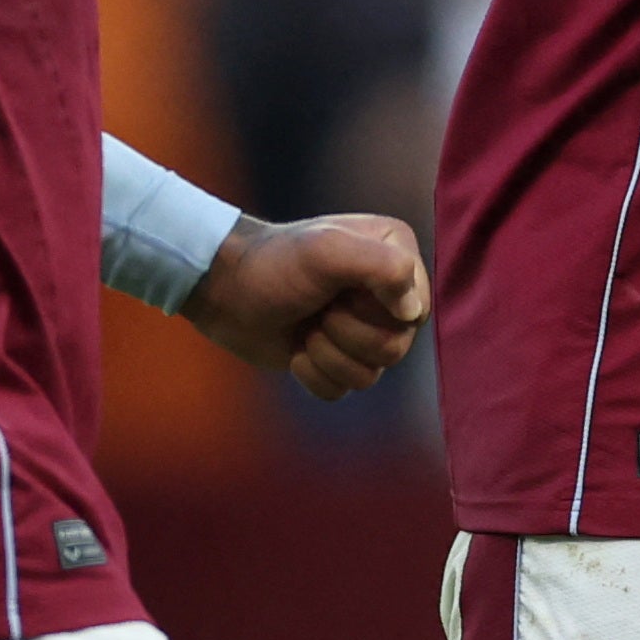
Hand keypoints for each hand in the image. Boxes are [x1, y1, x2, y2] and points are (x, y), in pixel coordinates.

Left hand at [182, 213, 431, 397]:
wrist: (222, 290)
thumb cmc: (273, 263)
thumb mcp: (328, 250)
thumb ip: (384, 267)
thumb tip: (412, 312)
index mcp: (396, 256)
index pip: (416, 310)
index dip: (376, 314)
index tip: (339, 294)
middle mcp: (386, 293)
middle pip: (396, 347)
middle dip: (347, 337)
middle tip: (318, 312)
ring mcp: (362, 328)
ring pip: (372, 374)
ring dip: (328, 357)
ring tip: (305, 331)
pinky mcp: (336, 359)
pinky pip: (344, 389)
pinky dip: (315, 377)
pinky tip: (296, 351)